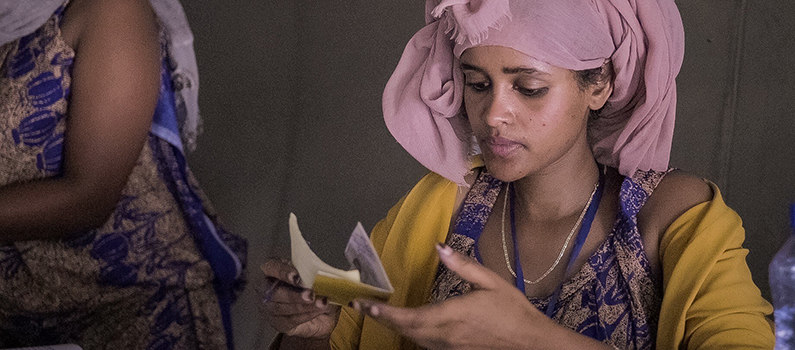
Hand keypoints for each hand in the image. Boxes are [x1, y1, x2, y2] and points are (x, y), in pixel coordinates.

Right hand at [259, 258, 339, 338]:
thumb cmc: (316, 289)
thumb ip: (317, 272)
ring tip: (321, 303)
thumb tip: (326, 272)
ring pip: (281, 308)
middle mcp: (267, 288)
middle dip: (294, 294)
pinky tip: (318, 311)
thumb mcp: (318, 276)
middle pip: (274, 292)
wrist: (323, 313)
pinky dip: (306, 315)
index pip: (271, 267)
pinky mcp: (278, 323)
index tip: (296, 277)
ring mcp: (270, 308)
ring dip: (303, 306)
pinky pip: (290, 320)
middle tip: (310, 294)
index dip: (282, 271)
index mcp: (275, 270)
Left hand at [352, 244, 606, 349]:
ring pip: (413, 338)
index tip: (365, 303)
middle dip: (380, 318)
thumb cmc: (514, 312)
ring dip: (394, 326)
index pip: (408, 316)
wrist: (532, 344)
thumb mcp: (491, 282)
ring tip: (377, 313)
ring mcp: (448, 347)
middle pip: (404, 329)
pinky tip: (407, 324)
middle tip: (361, 306)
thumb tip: (440, 247)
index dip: (383, 312)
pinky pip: (425, 343)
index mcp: (451, 315)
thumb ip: (463, 266)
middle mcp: (445, 335)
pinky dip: (411, 333)